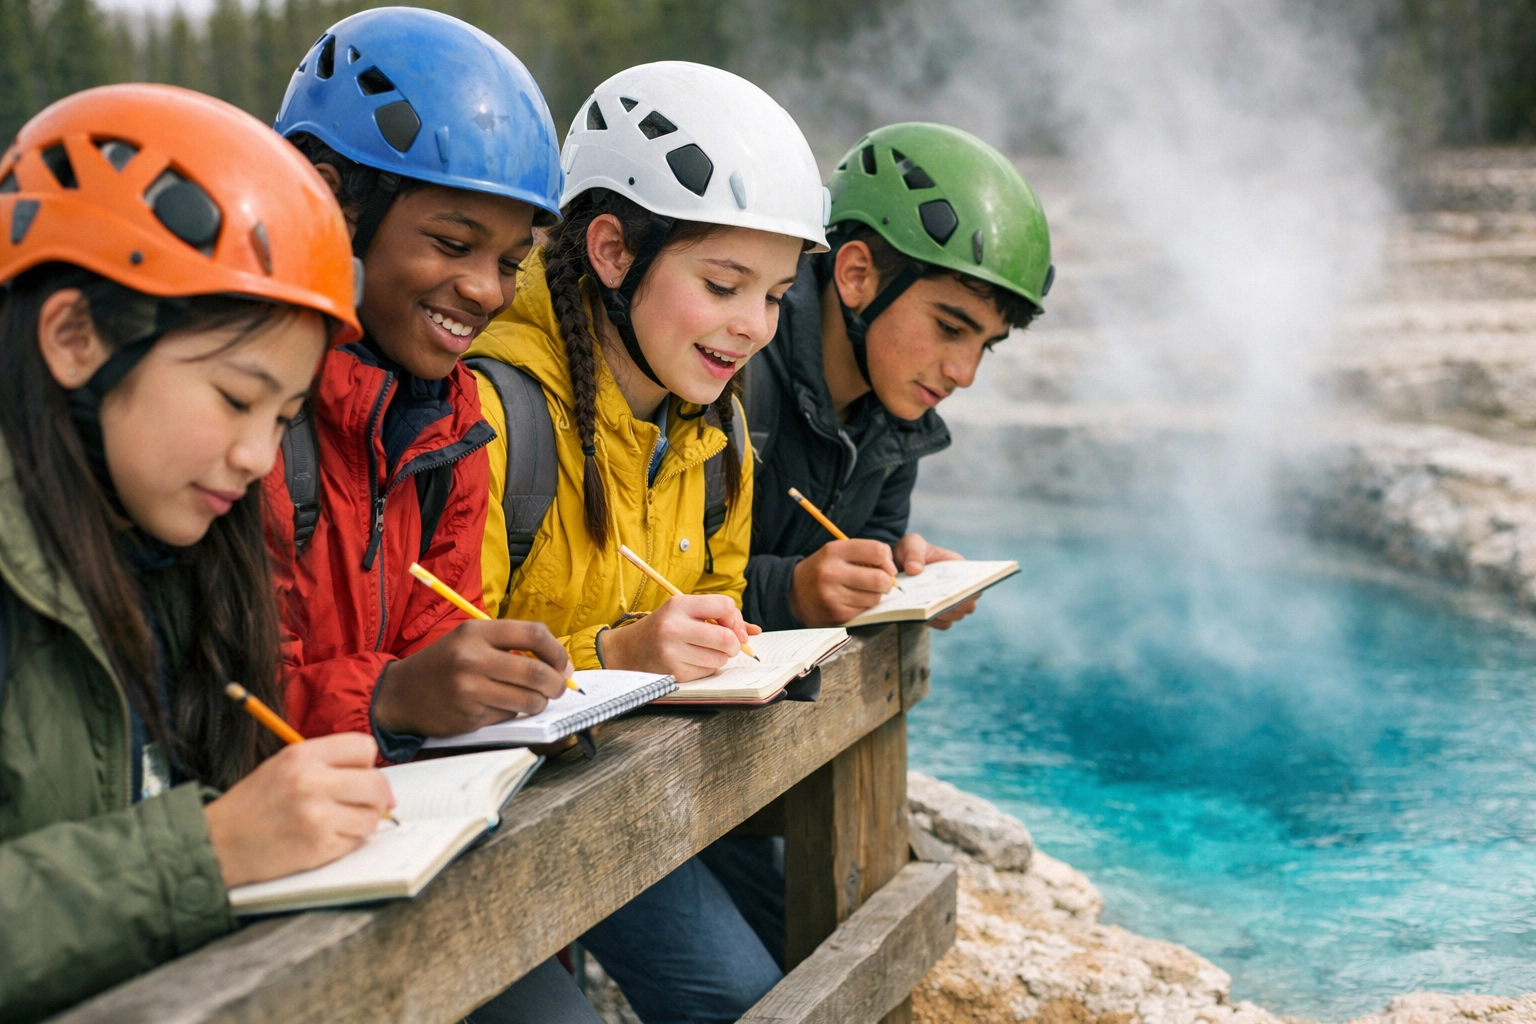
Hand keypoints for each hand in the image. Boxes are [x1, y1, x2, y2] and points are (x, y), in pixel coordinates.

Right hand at [204, 733, 393, 887]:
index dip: (367, 763)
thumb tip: (382, 786)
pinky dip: (347, 842)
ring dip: (362, 822)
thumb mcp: (284, 766)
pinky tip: (323, 838)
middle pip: (377, 784)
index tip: (360, 775)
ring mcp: (316, 817)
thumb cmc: (252, 805)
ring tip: (336, 822)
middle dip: (375, 796)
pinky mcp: (318, 848)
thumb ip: (330, 764)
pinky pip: (356, 842)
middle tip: (362, 804)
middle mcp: (311, 783)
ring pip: (372, 817)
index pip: (364, 748)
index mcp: (302, 756)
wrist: (217, 843)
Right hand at [372, 619, 575, 736]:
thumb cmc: (444, 664)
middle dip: (557, 684)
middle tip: (559, 688)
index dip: (557, 651)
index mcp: (476, 631)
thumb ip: (510, 645)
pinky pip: (508, 715)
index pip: (533, 634)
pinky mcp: (469, 716)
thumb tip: (559, 665)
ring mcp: (470, 689)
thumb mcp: (470, 640)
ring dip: (539, 702)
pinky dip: (512, 712)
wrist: (401, 694)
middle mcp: (472, 658)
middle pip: (537, 672)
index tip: (562, 664)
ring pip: (528, 700)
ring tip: (532, 699)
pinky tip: (496, 706)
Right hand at [598, 594, 752, 680]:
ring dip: (719, 657)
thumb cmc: (662, 628)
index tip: (731, 626)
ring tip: (703, 651)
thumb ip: (718, 617)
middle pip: (726, 638)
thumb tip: (755, 631)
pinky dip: (707, 668)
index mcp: (678, 605)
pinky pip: (708, 672)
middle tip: (727, 644)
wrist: (626, 651)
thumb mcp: (684, 612)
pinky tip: (691, 661)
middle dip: (734, 643)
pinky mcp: (674, 673)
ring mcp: (673, 652)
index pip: (724, 606)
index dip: (735, 618)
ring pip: (720, 658)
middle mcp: (674, 627)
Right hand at [788, 538, 896, 626]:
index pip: (876, 551)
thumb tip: (892, 570)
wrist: (793, 593)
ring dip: (874, 595)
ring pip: (874, 598)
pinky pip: (865, 611)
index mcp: (833, 551)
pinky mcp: (837, 615)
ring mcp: (833, 596)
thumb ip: (866, 552)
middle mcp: (831, 573)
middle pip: (880, 579)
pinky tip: (851, 601)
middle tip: (881, 582)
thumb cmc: (823, 569)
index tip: (886, 566)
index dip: (887, 560)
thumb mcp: (838, 551)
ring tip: (862, 591)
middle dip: (886, 582)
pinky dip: (864, 606)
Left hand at [893, 533, 974, 629]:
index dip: (971, 590)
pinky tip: (923, 617)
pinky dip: (935, 622)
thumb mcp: (911, 544)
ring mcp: (949, 601)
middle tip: (939, 605)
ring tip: (927, 610)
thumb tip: (914, 569)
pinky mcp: (938, 613)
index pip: (974, 581)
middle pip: (968, 604)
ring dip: (945, 615)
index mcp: (958, 567)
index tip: (959, 593)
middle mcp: (958, 586)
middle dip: (956, 606)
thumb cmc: (911, 551)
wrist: (899, 565)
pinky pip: (943, 624)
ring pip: (957, 615)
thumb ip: (913, 553)